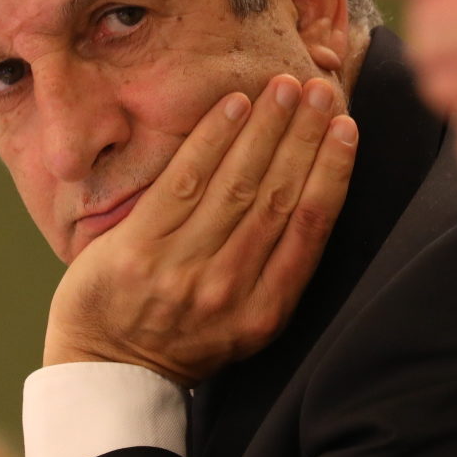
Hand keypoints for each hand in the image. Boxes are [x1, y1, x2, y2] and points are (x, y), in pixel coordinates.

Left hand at [42, 74, 357, 385]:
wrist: (109, 369)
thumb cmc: (185, 333)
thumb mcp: (246, 319)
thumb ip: (276, 267)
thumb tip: (311, 185)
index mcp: (265, 310)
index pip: (309, 227)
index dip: (333, 171)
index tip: (347, 127)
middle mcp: (229, 291)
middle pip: (277, 197)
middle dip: (304, 137)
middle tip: (322, 91)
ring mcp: (182, 270)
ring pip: (237, 184)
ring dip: (266, 128)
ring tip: (286, 88)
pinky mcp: (138, 250)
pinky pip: (185, 180)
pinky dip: (214, 138)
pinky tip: (235, 105)